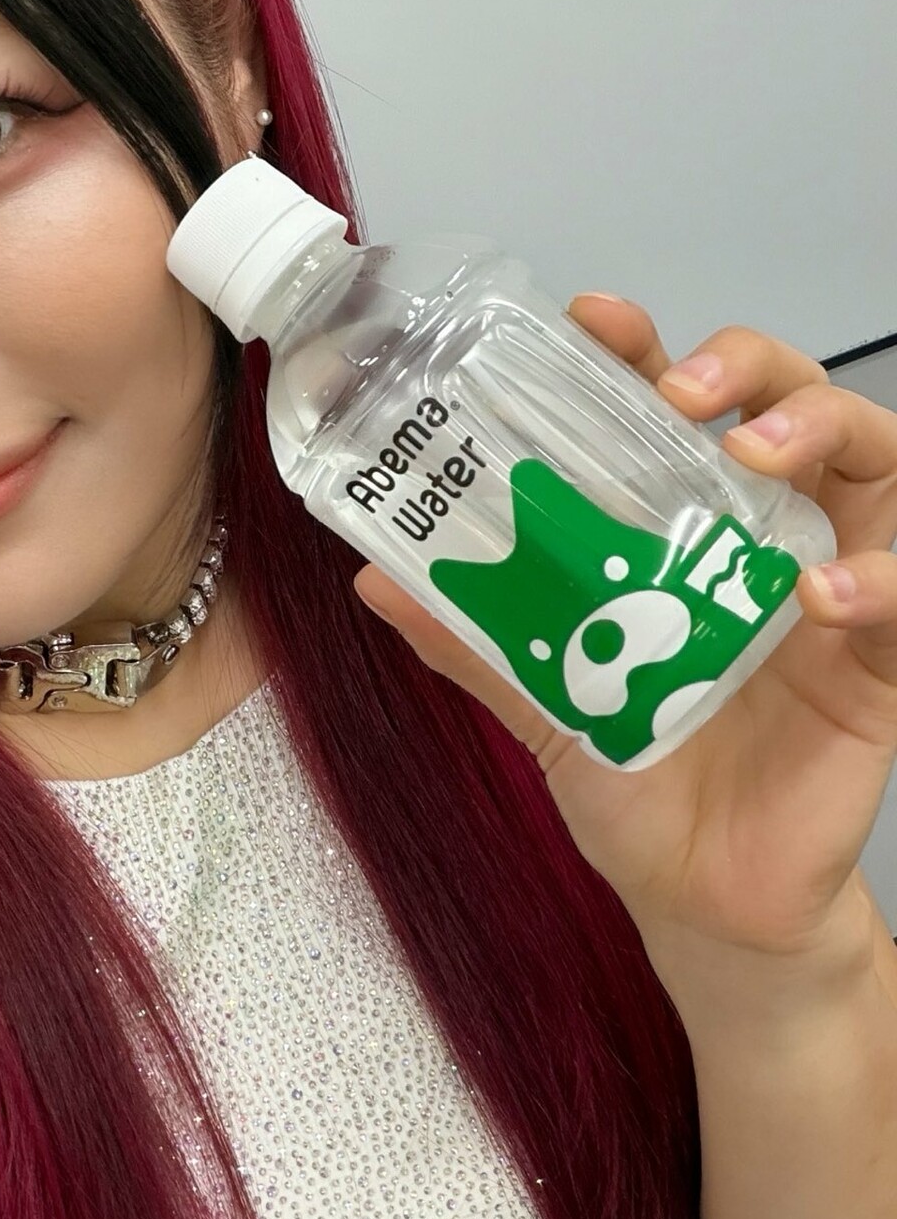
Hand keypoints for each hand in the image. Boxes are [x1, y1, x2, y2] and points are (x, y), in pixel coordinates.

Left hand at [352, 294, 896, 965]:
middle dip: (747, 366)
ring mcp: (833, 588)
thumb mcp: (547, 700)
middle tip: (683, 388)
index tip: (598, 318)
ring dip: (818, 430)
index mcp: (685, 526)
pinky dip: (874, 580)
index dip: (646, 349)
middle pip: (789, 400)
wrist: (703, 900)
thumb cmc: (637, 780)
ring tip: (751, 453)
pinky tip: (818, 592)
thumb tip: (373, 576)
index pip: (680, 404)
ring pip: (873, 459)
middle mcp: (765, 536)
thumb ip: (475, 637)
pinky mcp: (883, 664)